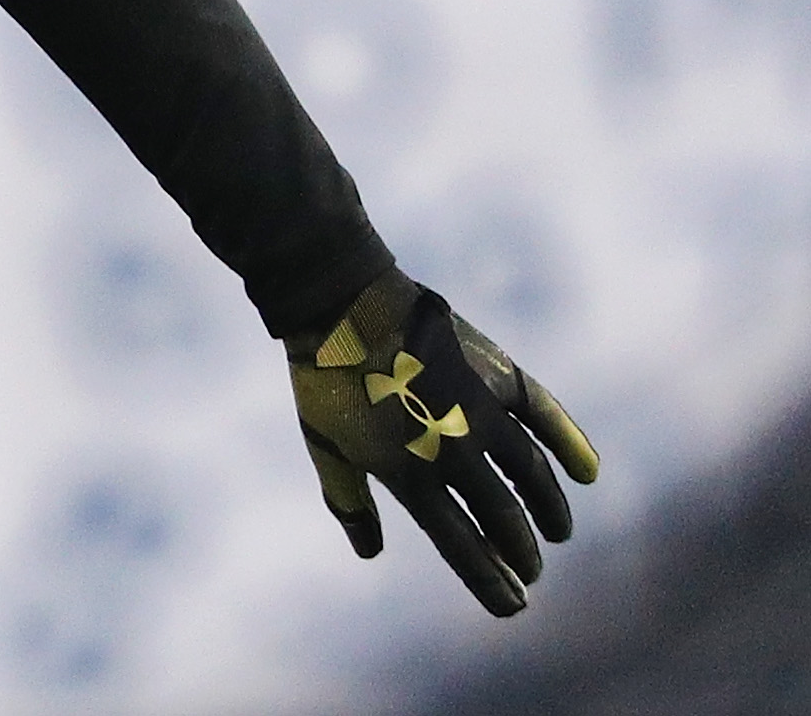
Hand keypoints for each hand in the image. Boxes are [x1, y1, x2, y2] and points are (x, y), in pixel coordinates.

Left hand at [288, 268, 598, 615]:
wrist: (339, 306)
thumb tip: (369, 553)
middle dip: (522, 552)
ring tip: (559, 531)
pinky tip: (588, 470)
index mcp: (410, 477)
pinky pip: (545, 415)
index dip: (492, 583)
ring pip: (531, 475)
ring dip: (550, 508)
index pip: (463, 548)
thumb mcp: (325, 448)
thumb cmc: (326, 381)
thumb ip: (349, 503)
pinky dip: (570, 442)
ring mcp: (479, 413)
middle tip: (532, 569)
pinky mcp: (496, 374)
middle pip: (502, 518)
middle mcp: (453, 452)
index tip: (513, 605)